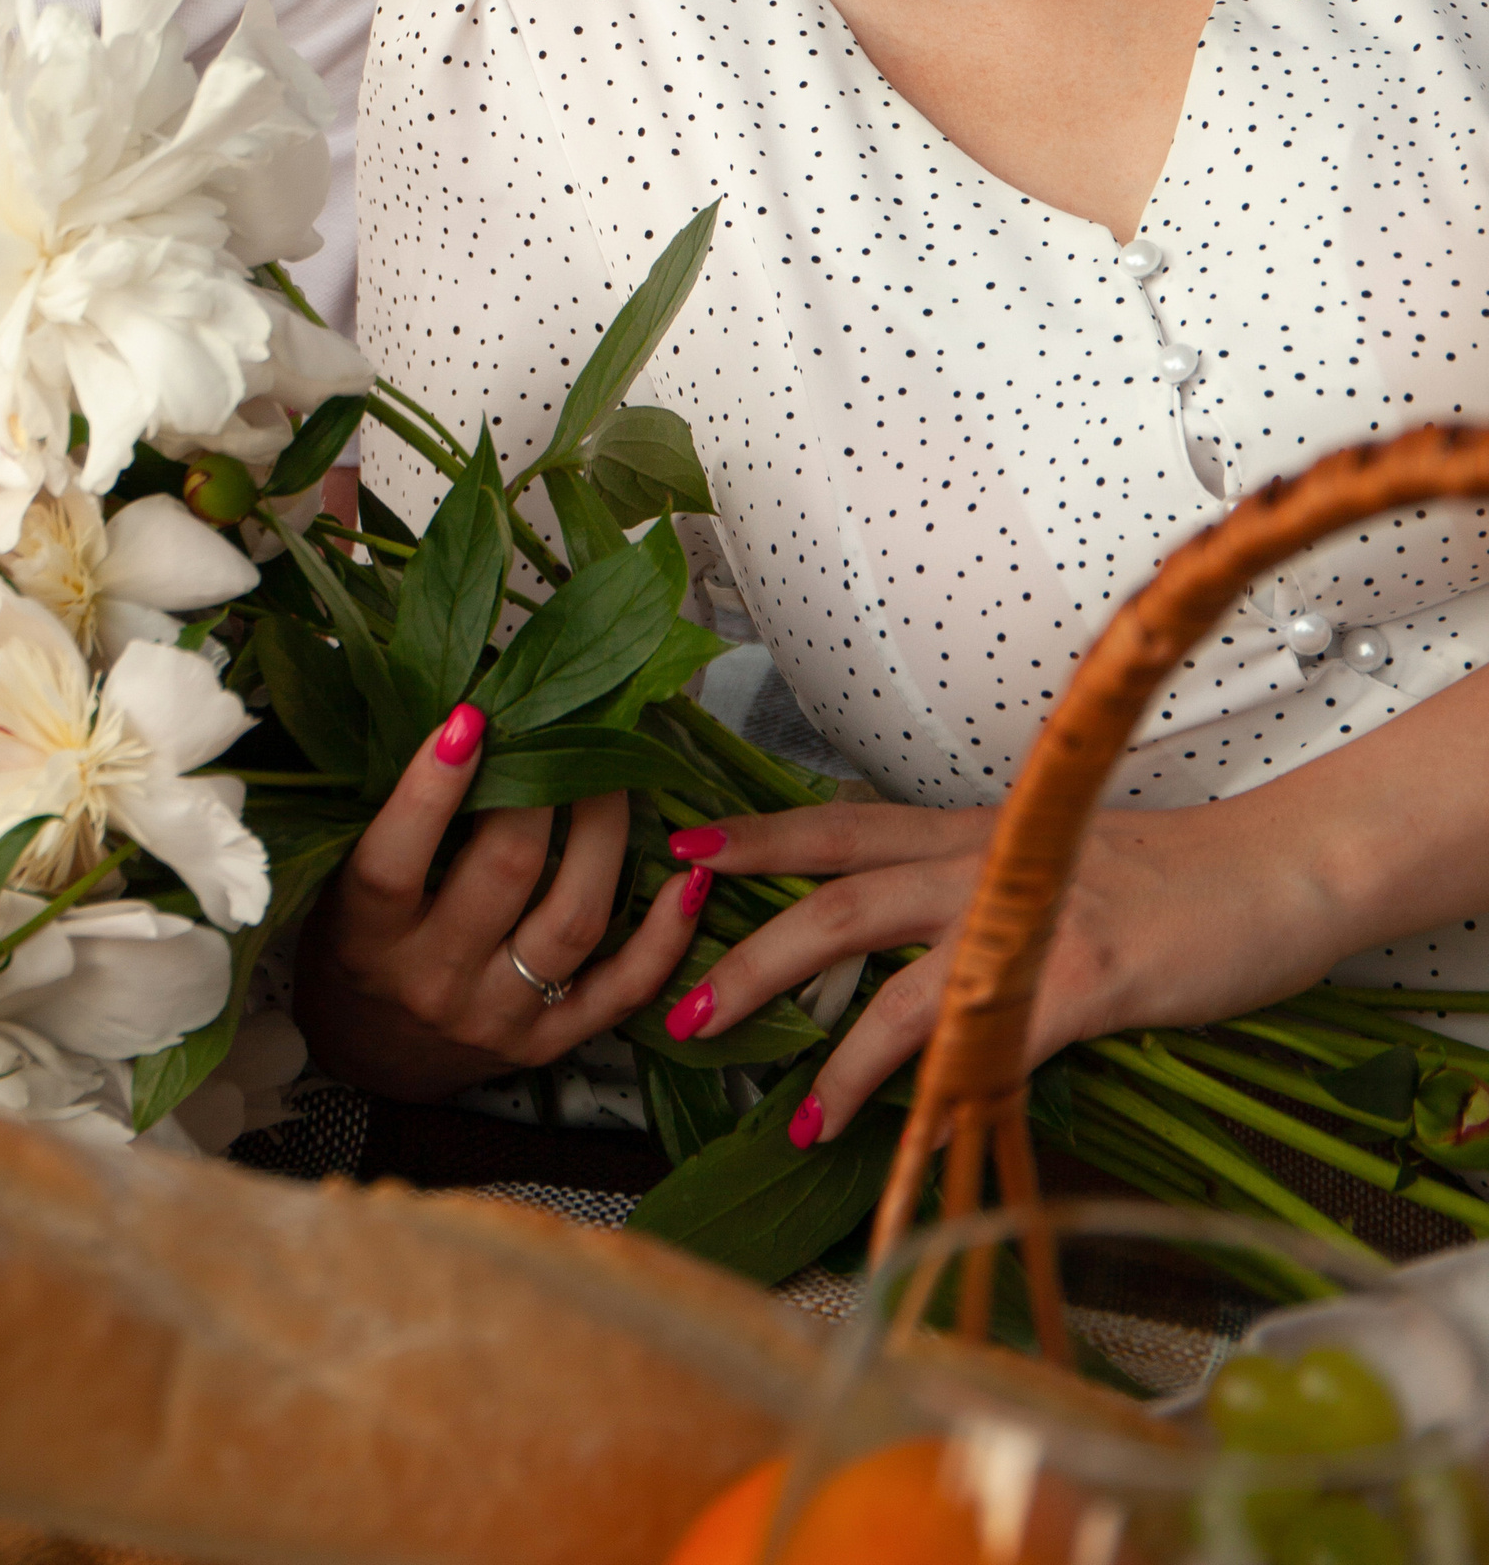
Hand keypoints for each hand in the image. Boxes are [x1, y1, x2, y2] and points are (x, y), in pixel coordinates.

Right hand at [293, 703, 700, 1098]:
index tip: (469, 718)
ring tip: (616, 776)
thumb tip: (460, 715)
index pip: (394, 863)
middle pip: (505, 874)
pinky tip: (687, 879)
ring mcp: (497, 1017)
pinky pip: (622, 990)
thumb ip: (389, 819)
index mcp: (366, 937)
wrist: (372, 1055)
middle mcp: (432, 981)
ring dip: (606, 836)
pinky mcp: (549, 1044)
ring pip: (573, 920)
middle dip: (542, 789)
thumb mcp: (341, 885)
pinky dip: (665, 936)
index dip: (430, 791)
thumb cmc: (357, 944)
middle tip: (562, 730)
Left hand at [668, 792, 1350, 1145]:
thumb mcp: (1052, 860)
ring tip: (778, 1098)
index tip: (682, 851)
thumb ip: (979, 887)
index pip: (840, 824)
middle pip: (838, 895)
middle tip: (685, 1000)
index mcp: (971, 833)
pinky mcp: (1078, 979)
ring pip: (892, 969)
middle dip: (754, 948)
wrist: (1274, 870)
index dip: (759, 836)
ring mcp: (1026, 918)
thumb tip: (918, 933)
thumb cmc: (1170, 874)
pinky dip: (932, 1086)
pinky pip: (984, 1037)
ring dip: (826, 1040)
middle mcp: (983, 864)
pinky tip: (899, 1133)